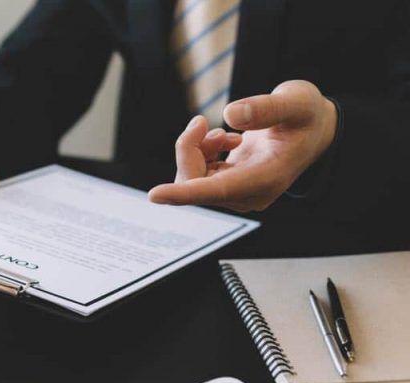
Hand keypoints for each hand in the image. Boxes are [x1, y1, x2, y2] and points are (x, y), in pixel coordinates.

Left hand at [149, 80, 337, 211]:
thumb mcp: (297, 101)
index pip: (217, 190)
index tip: (156, 195)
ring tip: (221, 132)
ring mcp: (237, 192)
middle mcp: (249, 193)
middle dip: (189, 149)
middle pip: (196, 181)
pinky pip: (197, 174)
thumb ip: (267, 107)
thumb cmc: (307, 116)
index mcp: (267, 178)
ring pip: (193, 178)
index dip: (185, 192)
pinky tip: (224, 139)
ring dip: (196, 149)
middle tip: (201, 121)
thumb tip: (232, 114)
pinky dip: (201, 151)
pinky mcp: (228, 185)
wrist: (314, 130)